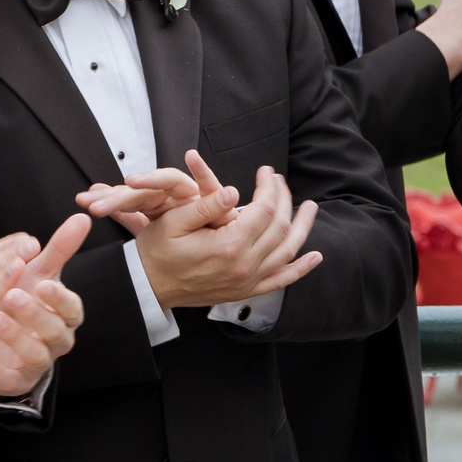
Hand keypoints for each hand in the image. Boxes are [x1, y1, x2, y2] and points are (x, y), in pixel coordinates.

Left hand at [0, 213, 87, 398]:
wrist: (7, 344)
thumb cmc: (25, 303)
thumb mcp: (39, 276)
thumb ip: (59, 250)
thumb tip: (81, 216)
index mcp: (64, 314)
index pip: (71, 307)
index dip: (59, 297)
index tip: (42, 283)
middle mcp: (57, 339)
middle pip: (53, 329)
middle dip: (32, 313)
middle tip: (10, 295)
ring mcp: (38, 361)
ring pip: (34, 353)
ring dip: (11, 335)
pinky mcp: (17, 379)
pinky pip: (9, 378)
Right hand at [99, 152, 322, 308]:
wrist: (146, 286)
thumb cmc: (156, 252)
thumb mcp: (173, 222)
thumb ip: (206, 206)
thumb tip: (233, 191)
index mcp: (228, 245)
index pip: (264, 210)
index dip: (269, 188)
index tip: (267, 171)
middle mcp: (244, 265)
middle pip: (279, 227)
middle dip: (285, 200)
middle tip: (280, 181)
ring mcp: (248, 280)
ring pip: (287, 251)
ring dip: (302, 228)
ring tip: (311, 207)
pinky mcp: (246, 290)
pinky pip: (281, 280)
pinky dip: (300, 268)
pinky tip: (314, 256)